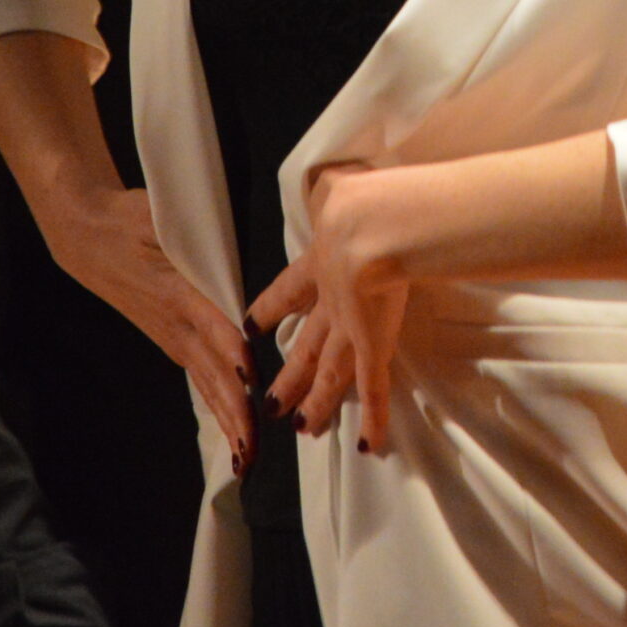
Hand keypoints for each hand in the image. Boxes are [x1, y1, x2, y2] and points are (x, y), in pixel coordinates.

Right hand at [45, 185, 252, 469]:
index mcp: (179, 294)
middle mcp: (178, 324)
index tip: (253, 383)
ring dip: (228, 422)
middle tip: (253, 454)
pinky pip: (200, 378)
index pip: (213, 328)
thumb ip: (182, 239)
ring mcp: (173, 337)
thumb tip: (209, 254)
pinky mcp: (171, 340)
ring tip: (246, 460)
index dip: (233, 354)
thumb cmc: (130, 220)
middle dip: (236, 414)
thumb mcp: (156, 220)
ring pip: (208, 385)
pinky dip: (217, 406)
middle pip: (214, 374)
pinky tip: (232, 432)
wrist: (89, 237)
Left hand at [247, 166, 409, 453]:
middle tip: (272, 403)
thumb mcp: (336, 188)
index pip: (288, 292)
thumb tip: (333, 181)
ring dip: (318, 404)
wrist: (372, 225)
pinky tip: (373, 446)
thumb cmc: (358, 202)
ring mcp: (350, 328)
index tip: (252, 327)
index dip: (269, 310)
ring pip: (331, 374)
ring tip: (303, 430)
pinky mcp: (372, 346)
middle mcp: (329, 301)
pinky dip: (374, 419)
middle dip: (289, 376)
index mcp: (318, 262)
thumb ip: (331, 190)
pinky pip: (374, 389)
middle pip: (304, 346)